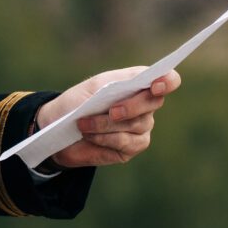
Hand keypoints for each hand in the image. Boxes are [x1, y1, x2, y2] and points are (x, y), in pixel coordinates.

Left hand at [33, 67, 181, 167]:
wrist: (59, 128)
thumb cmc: (77, 102)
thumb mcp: (93, 87)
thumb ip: (116, 85)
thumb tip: (134, 89)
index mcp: (138, 83)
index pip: (168, 80)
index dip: (167, 82)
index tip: (155, 86)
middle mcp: (146, 105)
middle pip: (154, 102)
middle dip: (131, 106)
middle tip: (111, 111)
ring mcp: (141, 127)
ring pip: (137, 124)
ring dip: (107, 124)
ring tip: (83, 124)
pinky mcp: (132, 147)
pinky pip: (127, 142)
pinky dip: (106, 138)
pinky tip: (89, 135)